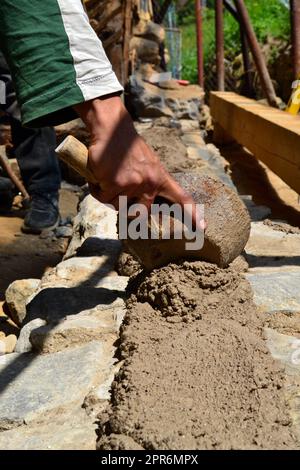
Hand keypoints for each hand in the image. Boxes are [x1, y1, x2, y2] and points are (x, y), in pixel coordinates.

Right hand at [75, 96, 205, 230]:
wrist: (112, 129)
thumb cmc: (127, 148)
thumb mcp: (148, 164)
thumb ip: (150, 183)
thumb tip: (145, 207)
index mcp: (161, 178)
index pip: (182, 199)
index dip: (192, 215)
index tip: (202, 229)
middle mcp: (150, 183)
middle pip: (139, 213)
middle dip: (126, 207)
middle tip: (120, 188)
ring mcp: (134, 183)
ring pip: (117, 205)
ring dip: (109, 194)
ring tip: (110, 174)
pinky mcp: (116, 183)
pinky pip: (103, 197)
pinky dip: (97, 189)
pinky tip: (100, 174)